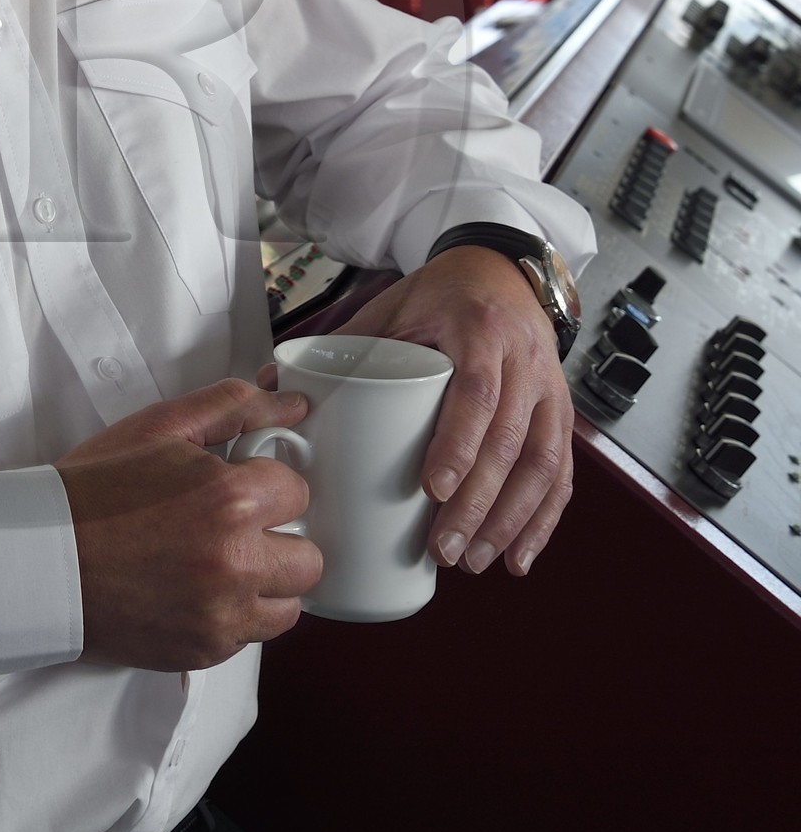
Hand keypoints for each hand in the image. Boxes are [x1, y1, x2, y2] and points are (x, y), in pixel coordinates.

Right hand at [57, 378, 320, 670]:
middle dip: (278, 538)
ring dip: (266, 584)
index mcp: (228, 501)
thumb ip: (233, 407)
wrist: (39, 558)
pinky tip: (197, 591)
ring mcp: (221, 616)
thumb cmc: (94, 490)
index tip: (239, 488)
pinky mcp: (204, 651)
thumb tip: (292, 402)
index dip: (266, 485)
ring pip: (289, 605)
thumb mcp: (159, 427)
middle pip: (308, 558)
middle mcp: (234, 564)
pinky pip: (251, 637)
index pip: (297, 492)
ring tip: (222, 564)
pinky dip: (234, 616)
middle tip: (238, 529)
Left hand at [337, 246, 573, 578]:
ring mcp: (548, 387)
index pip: (476, 392)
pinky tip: (518, 558)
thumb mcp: (392, 307)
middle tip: (443, 548)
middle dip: (479, 504)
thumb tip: (270, 390)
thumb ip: (341, 346)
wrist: (500, 269)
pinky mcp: (560, 411)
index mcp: (478, 328)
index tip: (432, 490)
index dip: (458, 444)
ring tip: (472, 561)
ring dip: (509, 521)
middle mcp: (523, 358)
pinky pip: (560, 472)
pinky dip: (543, 520)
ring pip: (542, 463)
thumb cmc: (440, 294)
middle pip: (509, 440)